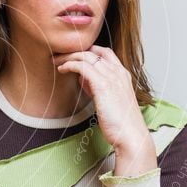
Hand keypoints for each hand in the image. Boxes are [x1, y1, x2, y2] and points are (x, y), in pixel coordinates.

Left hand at [52, 46, 155, 175]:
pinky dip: (70, 64)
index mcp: (123, 74)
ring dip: (68, 56)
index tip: (73, 56)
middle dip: (74, 51)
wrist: (130, 135)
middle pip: (93, 51)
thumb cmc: (120, 123)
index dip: (88, 51)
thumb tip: (82, 79)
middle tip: (59, 56)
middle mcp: (118, 72)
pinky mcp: (103, 85)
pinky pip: (83, 66)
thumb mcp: (108, 100)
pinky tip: (62, 69)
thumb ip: (96, 87)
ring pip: (86, 56)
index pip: (105, 52)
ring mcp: (112, 77)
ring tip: (56, 61)